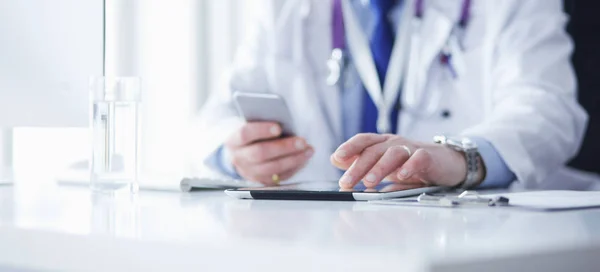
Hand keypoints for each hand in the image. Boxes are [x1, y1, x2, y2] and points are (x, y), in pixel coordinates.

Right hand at [225, 122, 313, 184]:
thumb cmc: (253, 134)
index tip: (278, 127)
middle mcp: (239, 158)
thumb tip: (287, 124)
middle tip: (301, 141)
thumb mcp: (252, 125)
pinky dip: (294, 168)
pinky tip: (304, 159)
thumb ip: (264, 123)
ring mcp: (249, 172)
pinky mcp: (261, 181)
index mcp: (233, 140)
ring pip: (272, 168)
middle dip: (283, 147)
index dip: (261, 130)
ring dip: (293, 159)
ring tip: (308, 150)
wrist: (243, 153)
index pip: (245, 134)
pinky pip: (279, 177)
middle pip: (260, 153)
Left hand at [330, 133, 469, 188]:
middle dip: (358, 167)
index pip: (363, 140)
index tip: (336, 159)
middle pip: (374, 150)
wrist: (447, 164)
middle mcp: (395, 143)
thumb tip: (335, 160)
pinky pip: (418, 159)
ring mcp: (412, 148)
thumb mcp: (385, 166)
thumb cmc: (413, 165)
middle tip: (347, 183)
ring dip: (379, 168)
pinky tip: (401, 177)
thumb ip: (361, 162)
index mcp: (383, 143)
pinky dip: (409, 167)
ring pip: (393, 153)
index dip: (349, 147)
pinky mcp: (429, 157)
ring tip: (369, 182)